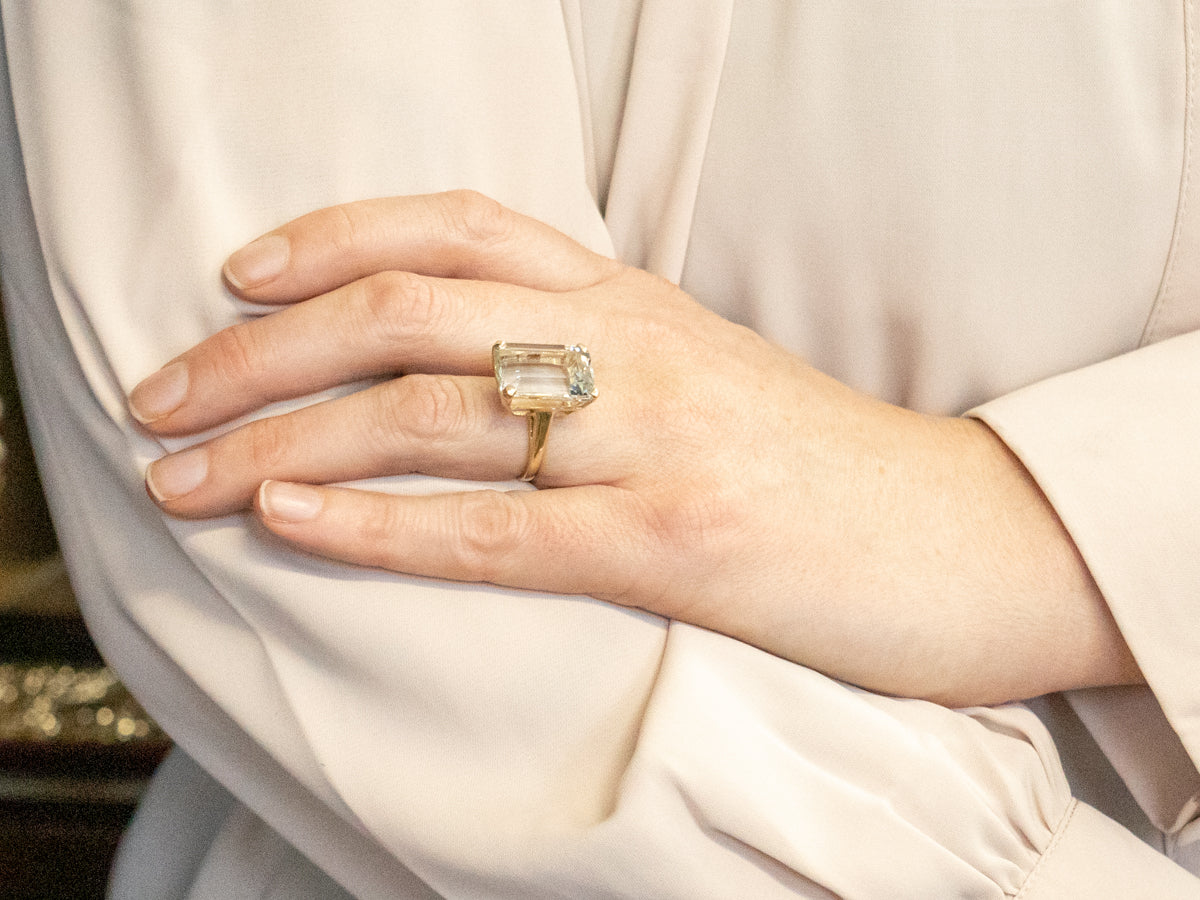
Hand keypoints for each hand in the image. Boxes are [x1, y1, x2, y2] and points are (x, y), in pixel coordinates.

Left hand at [129, 191, 1140, 705]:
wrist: (962, 536)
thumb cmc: (824, 465)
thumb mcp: (706, 375)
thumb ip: (601, 357)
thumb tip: (482, 377)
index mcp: (636, 303)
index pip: (458, 227)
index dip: (331, 238)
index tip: (240, 279)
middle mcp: (632, 349)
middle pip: (409, 311)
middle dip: (259, 352)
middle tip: (160, 398)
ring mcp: (652, 441)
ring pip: (430, 416)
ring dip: (284, 442)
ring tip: (185, 477)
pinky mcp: (674, 543)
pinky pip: (495, 532)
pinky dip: (379, 525)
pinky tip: (292, 522)